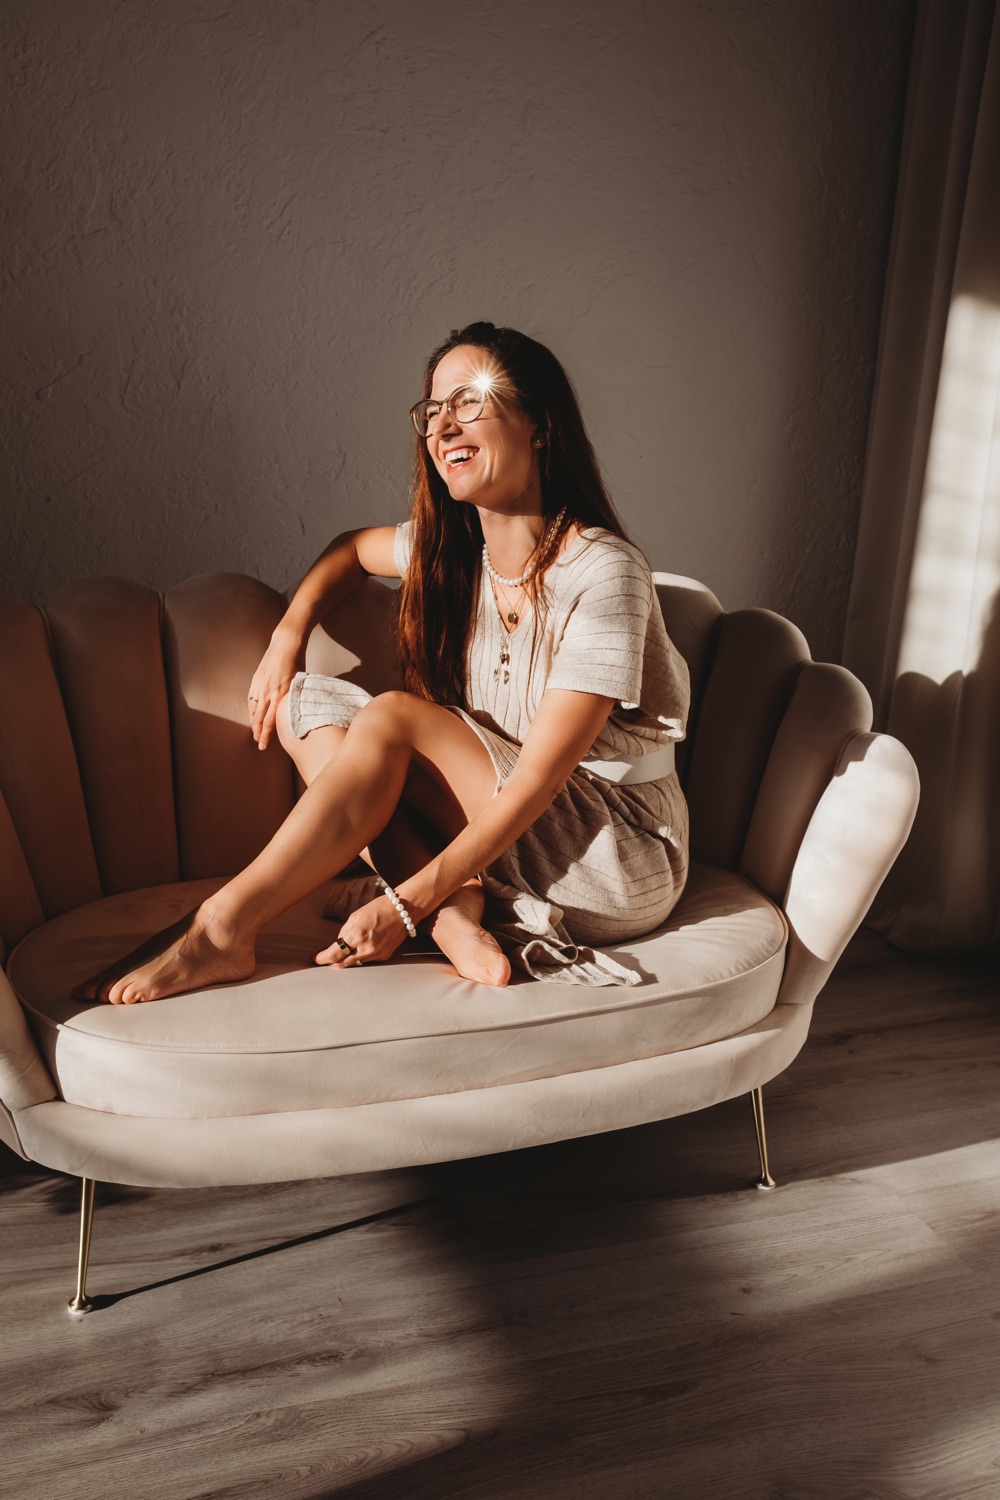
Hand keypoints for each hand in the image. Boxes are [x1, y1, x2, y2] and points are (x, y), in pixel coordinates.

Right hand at [248, 629, 304, 749]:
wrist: (285, 645)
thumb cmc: (297, 663)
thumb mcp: (299, 683)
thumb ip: (293, 699)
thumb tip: (293, 714)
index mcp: (280, 695)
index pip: (270, 721)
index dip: (266, 735)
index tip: (264, 745)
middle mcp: (267, 692)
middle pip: (260, 719)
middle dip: (258, 733)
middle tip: (258, 744)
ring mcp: (259, 686)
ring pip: (253, 710)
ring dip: (253, 723)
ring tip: (255, 733)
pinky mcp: (255, 681)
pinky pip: (251, 700)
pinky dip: (251, 710)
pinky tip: (253, 717)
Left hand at [315, 894, 411, 967]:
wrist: (403, 911)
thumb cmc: (379, 908)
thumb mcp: (356, 916)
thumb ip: (344, 932)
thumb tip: (337, 944)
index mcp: (357, 935)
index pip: (334, 954)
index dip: (322, 958)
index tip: (316, 958)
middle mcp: (366, 948)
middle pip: (342, 963)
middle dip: (332, 962)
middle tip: (325, 958)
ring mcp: (376, 954)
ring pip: (354, 963)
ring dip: (347, 959)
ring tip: (346, 949)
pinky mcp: (384, 956)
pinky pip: (367, 960)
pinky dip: (360, 956)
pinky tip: (363, 946)